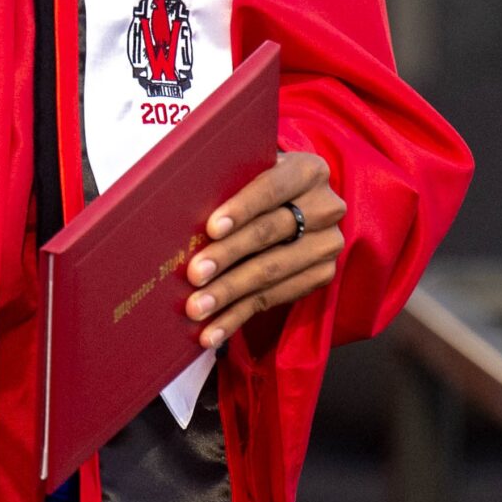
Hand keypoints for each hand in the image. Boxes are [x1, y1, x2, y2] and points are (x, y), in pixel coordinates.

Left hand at [184, 149, 345, 348]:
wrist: (292, 200)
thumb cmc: (252, 180)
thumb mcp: (246, 169)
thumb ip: (225, 177)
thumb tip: (174, 196)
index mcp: (307, 170)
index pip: (271, 189)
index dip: (241, 209)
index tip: (211, 229)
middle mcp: (326, 207)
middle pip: (270, 234)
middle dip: (228, 257)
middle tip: (193, 276)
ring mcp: (327, 245)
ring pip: (271, 272)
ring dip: (229, 295)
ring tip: (196, 308)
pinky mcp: (320, 276)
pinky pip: (274, 300)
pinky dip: (238, 317)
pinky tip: (212, 332)